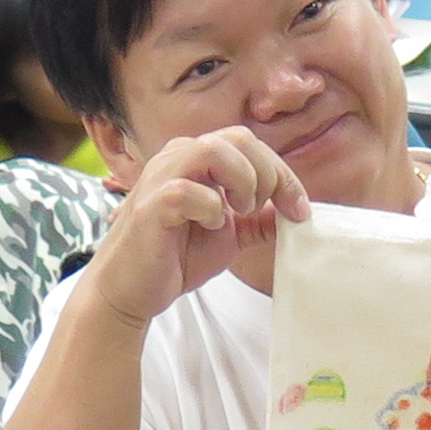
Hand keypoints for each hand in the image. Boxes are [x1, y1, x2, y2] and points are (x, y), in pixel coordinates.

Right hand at [78, 130, 309, 332]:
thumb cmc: (173, 258)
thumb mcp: (229, 236)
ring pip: (212, 150)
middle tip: (265, 210)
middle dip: (268, 174)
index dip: (283, 173)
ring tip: (240, 212)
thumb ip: (258, 220)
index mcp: (197, 160)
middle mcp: (178, 158)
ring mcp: (161, 178)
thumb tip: (295, 212)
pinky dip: (209, 209)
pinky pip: (186, 191)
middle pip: (239, 138)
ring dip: (241, 182)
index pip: (251, 144)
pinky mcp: (150, 206)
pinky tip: (208, 226)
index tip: (299, 210)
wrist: (131, 291)